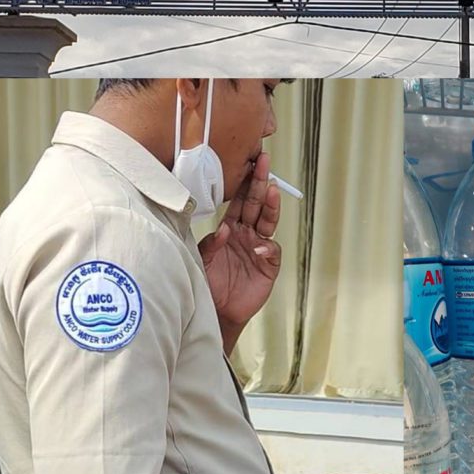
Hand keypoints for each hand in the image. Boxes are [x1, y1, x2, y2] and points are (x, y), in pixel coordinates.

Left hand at [198, 152, 281, 351]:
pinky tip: (260, 248)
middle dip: (261, 183)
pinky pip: (271, 252)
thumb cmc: (208, 282)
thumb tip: (223, 230)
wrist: (218, 311)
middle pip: (257, 205)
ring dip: (271, 207)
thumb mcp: (201, 260)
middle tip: (264, 162)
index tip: (250, 162)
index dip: (246, 182)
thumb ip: (210, 244)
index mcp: (232, 227)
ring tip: (272, 190)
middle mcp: (247, 234)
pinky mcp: (269, 266)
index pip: (241, 200)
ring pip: (268, 222)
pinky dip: (267, 249)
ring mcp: (259, 248)